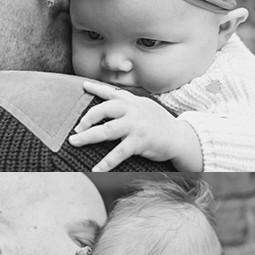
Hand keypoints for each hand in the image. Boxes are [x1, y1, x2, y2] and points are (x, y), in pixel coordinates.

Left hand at [68, 81, 202, 171]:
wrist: (180, 137)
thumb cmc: (162, 124)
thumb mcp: (147, 107)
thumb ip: (131, 105)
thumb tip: (115, 106)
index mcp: (133, 102)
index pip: (112, 92)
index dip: (96, 88)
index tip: (83, 86)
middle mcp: (132, 110)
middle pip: (103, 110)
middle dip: (86, 119)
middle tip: (76, 129)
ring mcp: (135, 126)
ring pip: (106, 130)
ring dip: (87, 137)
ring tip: (74, 142)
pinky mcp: (139, 141)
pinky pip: (118, 153)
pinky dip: (105, 163)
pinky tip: (96, 169)